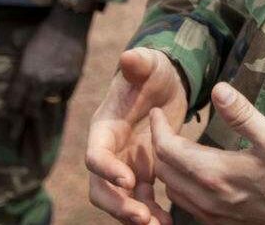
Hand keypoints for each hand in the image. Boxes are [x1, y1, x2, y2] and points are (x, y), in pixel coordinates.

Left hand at [5, 5, 92, 113]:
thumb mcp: (24, 49)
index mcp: (25, 73)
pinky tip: (57, 95)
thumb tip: (11, 81)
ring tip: (39, 113)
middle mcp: (40, 81)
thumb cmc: (43, 33)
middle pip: (30, 108)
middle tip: (15, 136)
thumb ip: (19, 69)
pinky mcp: (72, 79)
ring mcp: (57, 81)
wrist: (68, 24)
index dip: (10, 112)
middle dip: (22, 121)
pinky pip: (64, 96)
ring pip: (48, 102)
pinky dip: (60, 96)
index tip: (8, 122)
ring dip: (43, 105)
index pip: (14, 100)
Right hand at [86, 48, 189, 224]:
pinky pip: (142, 202)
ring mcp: (124, 166)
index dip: (107, 169)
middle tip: (141, 218)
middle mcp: (110, 151)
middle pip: (101, 187)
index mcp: (104, 127)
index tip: (128, 180)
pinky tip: (169, 223)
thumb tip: (129, 56)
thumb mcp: (149, 65)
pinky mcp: (142, 174)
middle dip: (118, 205)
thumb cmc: (153, 72)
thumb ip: (139, 63)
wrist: (165, 85)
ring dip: (135, 217)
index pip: (95, 154)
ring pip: (120, 201)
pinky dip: (152, 214)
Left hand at [152, 81, 264, 224]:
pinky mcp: (222, 223)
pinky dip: (179, 186)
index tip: (158, 112)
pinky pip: (187, 205)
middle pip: (164, 171)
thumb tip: (218, 89)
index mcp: (215, 173)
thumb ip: (242, 114)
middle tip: (163, 125)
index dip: (158, 129)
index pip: (168, 150)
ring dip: (166, 168)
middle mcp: (207, 198)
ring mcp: (213, 214)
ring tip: (173, 146)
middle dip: (157, 146)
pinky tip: (192, 174)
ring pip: (173, 191)